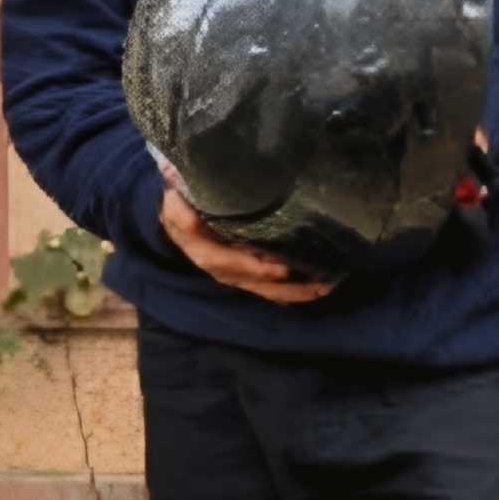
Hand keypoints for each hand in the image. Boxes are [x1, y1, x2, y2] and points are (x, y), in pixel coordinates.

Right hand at [160, 181, 333, 302]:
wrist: (174, 219)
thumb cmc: (181, 207)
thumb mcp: (177, 208)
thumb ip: (184, 217)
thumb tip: (194, 222)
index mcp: (209, 255)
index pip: (237, 266)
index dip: (259, 269)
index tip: (284, 269)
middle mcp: (225, 271)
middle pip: (261, 285)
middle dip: (292, 289)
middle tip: (321, 285)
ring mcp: (237, 275)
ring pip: (268, 290)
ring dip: (297, 291)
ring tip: (324, 287)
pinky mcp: (245, 274)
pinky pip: (268, 287)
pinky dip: (290, 289)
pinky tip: (312, 288)